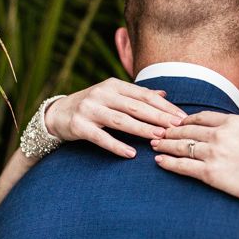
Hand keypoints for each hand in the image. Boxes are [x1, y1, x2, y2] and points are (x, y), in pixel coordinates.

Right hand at [45, 78, 186, 157]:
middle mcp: (102, 94)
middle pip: (136, 107)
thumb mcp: (113, 96)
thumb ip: (137, 96)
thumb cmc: (93, 106)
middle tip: (177, 128)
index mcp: (114, 85)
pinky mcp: (79, 126)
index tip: (182, 117)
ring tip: (159, 138)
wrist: (56, 114)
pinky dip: (116, 145)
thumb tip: (164, 94)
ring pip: (121, 120)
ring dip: (142, 129)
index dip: (165, 106)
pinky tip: (130, 154)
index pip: (145, 95)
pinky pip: (100, 137)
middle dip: (159, 117)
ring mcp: (89, 109)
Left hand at [151, 111, 238, 205]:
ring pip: (182, 146)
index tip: (180, 122)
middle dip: (171, 130)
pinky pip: (183, 166)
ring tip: (154, 144)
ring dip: (165, 144)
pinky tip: (159, 161)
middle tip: (159, 130)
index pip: (204, 117)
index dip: (189, 119)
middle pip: (188, 129)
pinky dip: (169, 163)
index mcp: (235, 122)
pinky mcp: (210, 174)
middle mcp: (221, 134)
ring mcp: (213, 154)